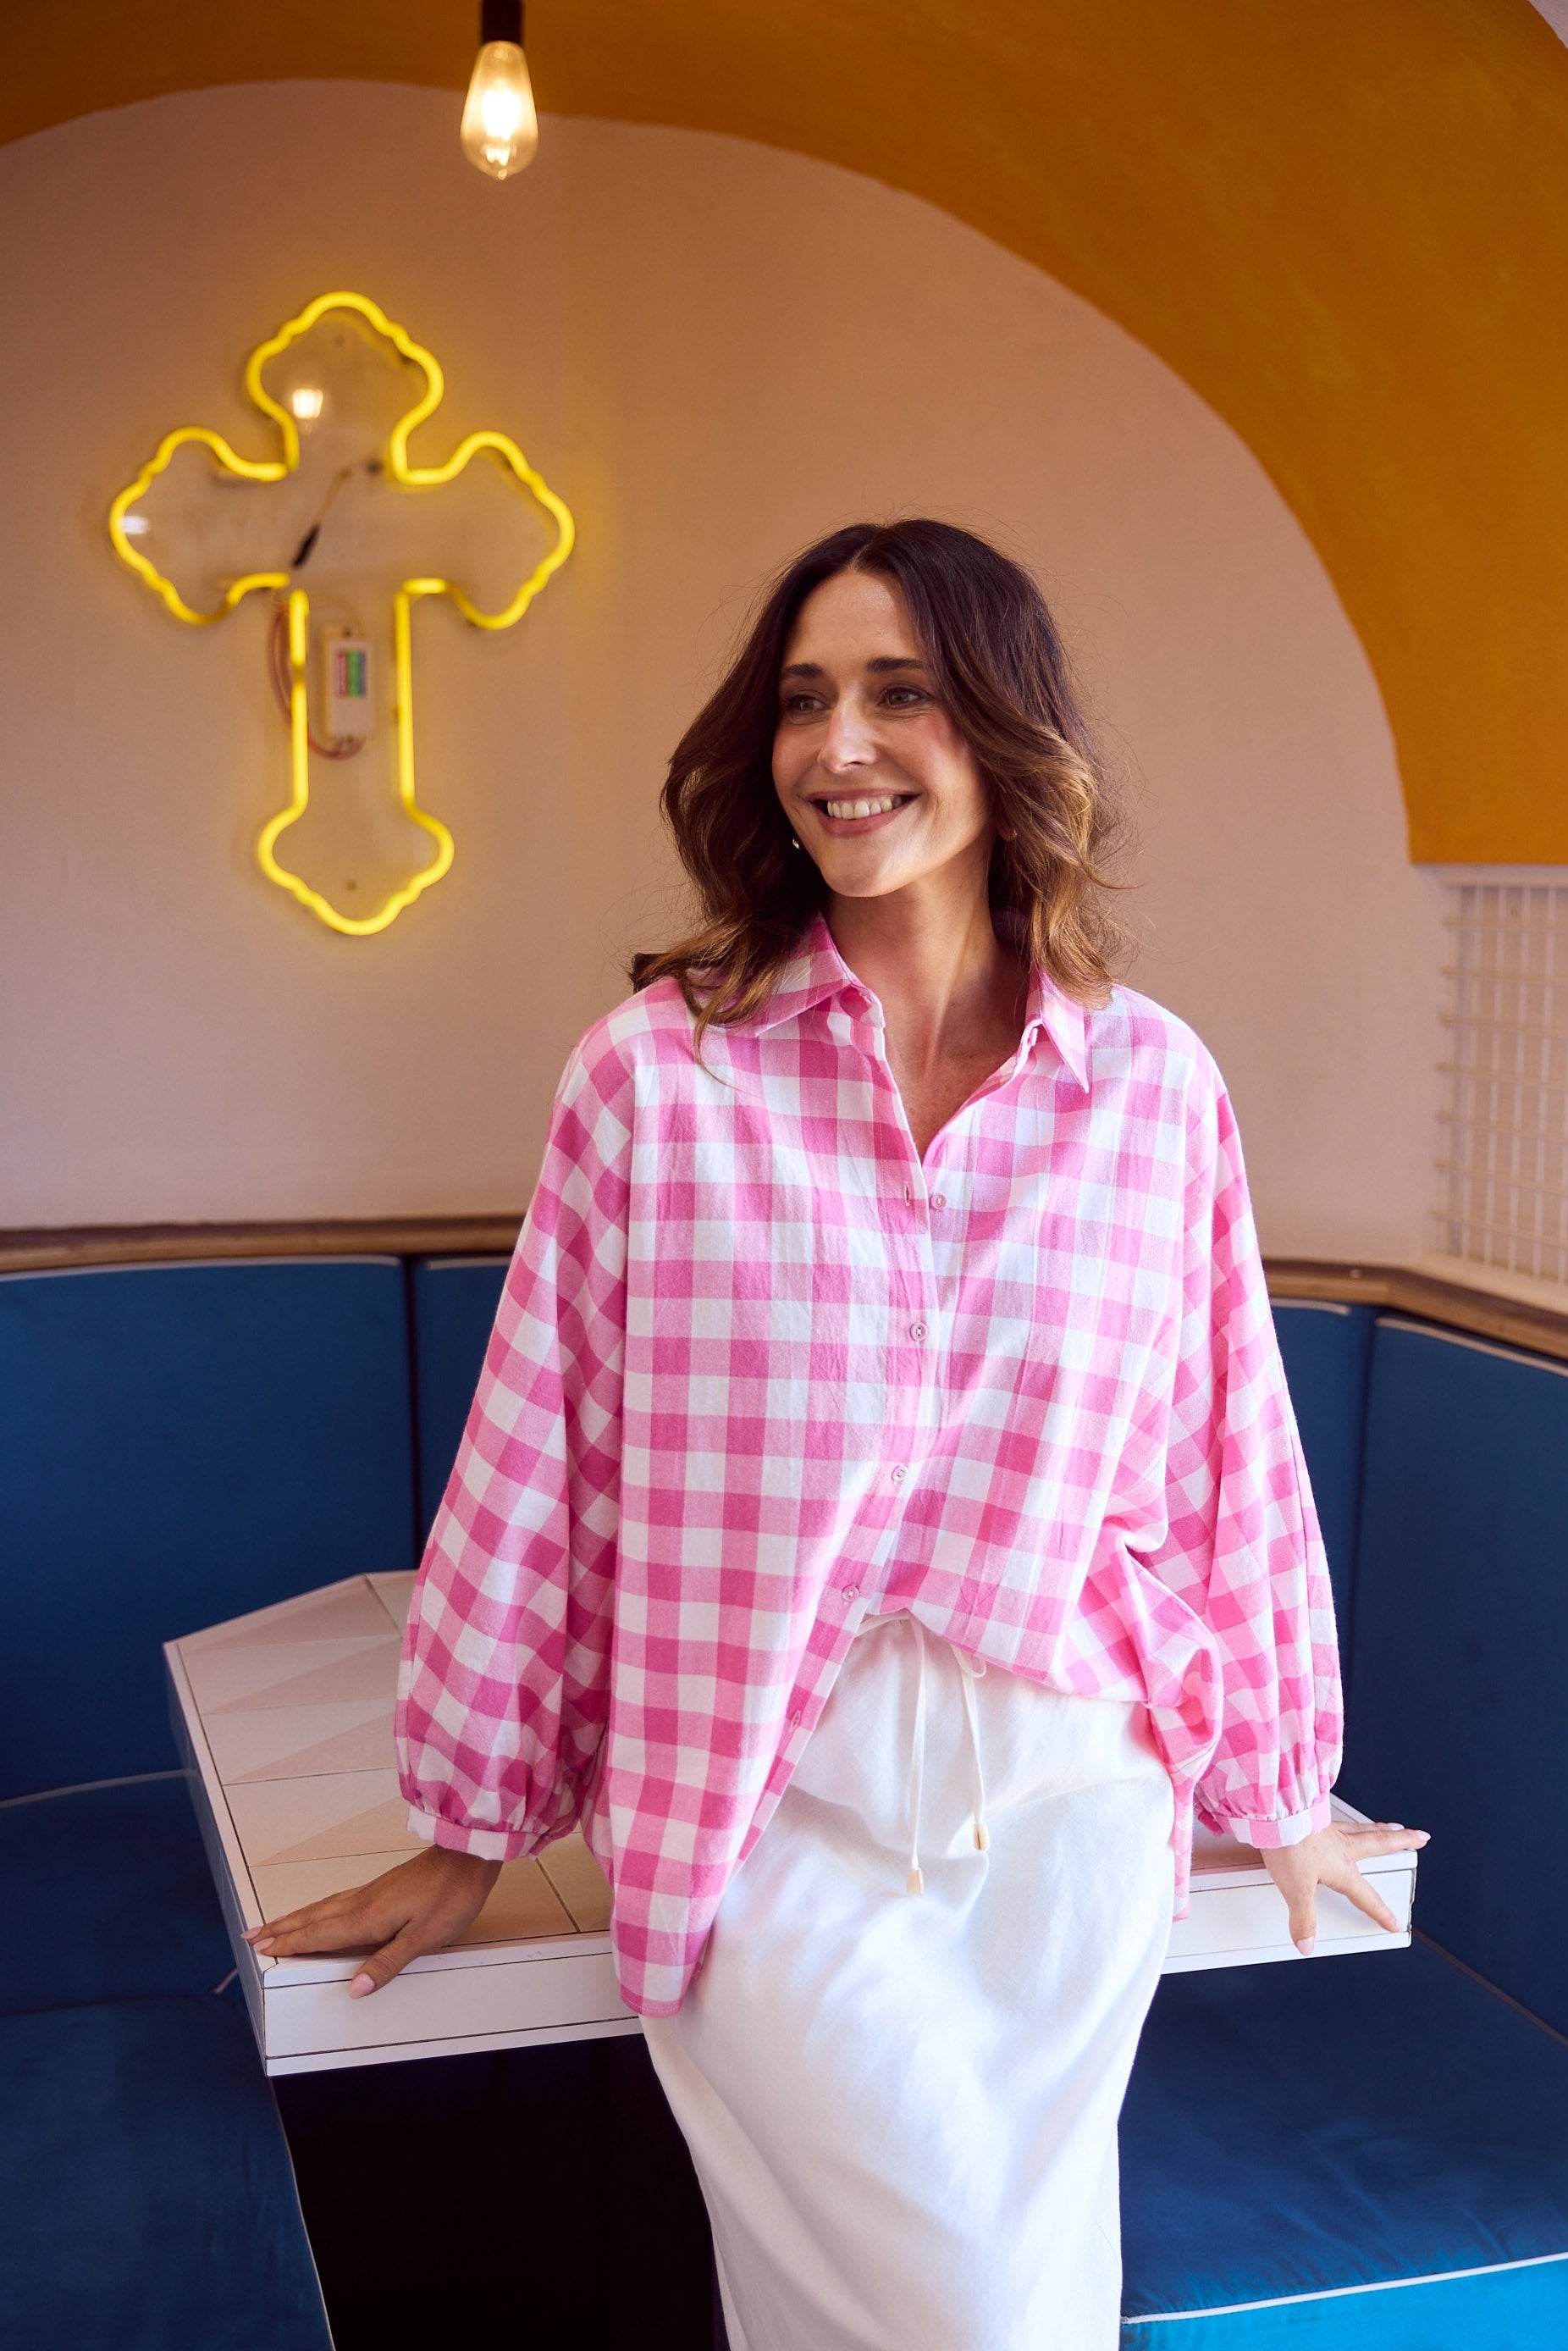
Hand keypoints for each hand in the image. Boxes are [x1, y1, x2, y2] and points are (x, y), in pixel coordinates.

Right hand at [242, 1845, 501, 1996]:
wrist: (468, 1855)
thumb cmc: (451, 1896)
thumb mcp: (424, 1938)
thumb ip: (387, 1963)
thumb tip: (354, 1989)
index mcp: (368, 1918)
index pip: (320, 1934)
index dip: (290, 1943)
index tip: (262, 1948)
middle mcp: (362, 1902)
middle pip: (312, 1918)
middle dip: (281, 1929)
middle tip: (251, 1936)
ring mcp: (371, 1891)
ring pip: (322, 1907)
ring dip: (295, 1917)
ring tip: (273, 1925)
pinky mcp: (381, 1886)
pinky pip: (337, 1900)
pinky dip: (317, 1909)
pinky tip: (319, 1911)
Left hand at [1261, 1820, 1428, 1954]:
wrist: (1274, 1815)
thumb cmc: (1288, 1848)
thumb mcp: (1297, 1890)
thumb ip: (1303, 1918)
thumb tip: (1306, 1944)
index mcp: (1343, 1869)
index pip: (1367, 1897)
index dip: (1381, 1913)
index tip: (1394, 1923)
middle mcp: (1342, 1847)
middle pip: (1379, 1843)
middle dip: (1402, 1841)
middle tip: (1420, 1837)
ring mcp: (1329, 1830)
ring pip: (1363, 1828)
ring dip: (1381, 1828)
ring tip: (1394, 1826)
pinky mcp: (1315, 1817)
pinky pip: (1340, 1819)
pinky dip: (1351, 1820)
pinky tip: (1348, 1819)